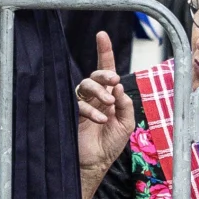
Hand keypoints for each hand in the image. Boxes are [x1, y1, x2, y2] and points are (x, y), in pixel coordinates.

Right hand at [75, 33, 132, 169]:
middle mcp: (94, 97)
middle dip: (105, 73)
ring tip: (109, 104)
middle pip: (95, 75)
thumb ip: (126, 105)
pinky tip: (101, 119)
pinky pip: (79, 104)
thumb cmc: (110, 144)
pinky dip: (92, 110)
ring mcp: (82, 104)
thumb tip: (118, 87)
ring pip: (85, 85)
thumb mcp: (126, 124)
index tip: (101, 35)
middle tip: (114, 81)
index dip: (104, 52)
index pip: (106, 70)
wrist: (96, 163)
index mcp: (108, 96)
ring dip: (99, 91)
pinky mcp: (72, 113)